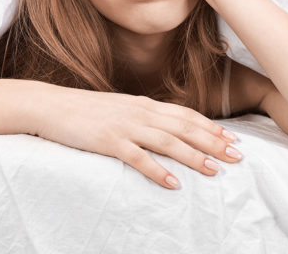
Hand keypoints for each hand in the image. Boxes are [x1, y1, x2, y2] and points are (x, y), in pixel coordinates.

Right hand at [33, 84, 242, 188]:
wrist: (50, 105)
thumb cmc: (85, 110)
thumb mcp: (120, 108)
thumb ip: (143, 116)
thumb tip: (165, 128)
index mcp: (144, 104)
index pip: (186, 116)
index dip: (211, 127)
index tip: (232, 139)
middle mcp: (140, 113)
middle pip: (184, 128)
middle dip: (213, 143)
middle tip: (237, 156)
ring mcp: (125, 127)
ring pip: (168, 142)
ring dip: (193, 156)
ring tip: (214, 170)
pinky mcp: (109, 142)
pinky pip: (138, 158)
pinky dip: (158, 171)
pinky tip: (173, 183)